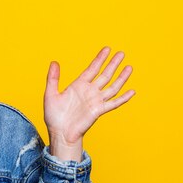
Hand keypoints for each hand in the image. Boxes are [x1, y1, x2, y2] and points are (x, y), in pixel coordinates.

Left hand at [43, 46, 134, 160]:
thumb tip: (54, 62)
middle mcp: (89, 91)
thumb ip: (53, 78)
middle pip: (104, 75)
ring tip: (129, 67)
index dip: (99, 59)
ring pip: (112, 87)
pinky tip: (132, 91)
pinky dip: (123, 98)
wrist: (59, 133)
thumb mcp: (50, 94)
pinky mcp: (99, 111)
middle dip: (113, 64)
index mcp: (78, 85)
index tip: (107, 49)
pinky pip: (113, 103)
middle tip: (121, 53)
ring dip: (121, 78)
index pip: (92, 69)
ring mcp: (95, 101)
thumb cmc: (54, 116)